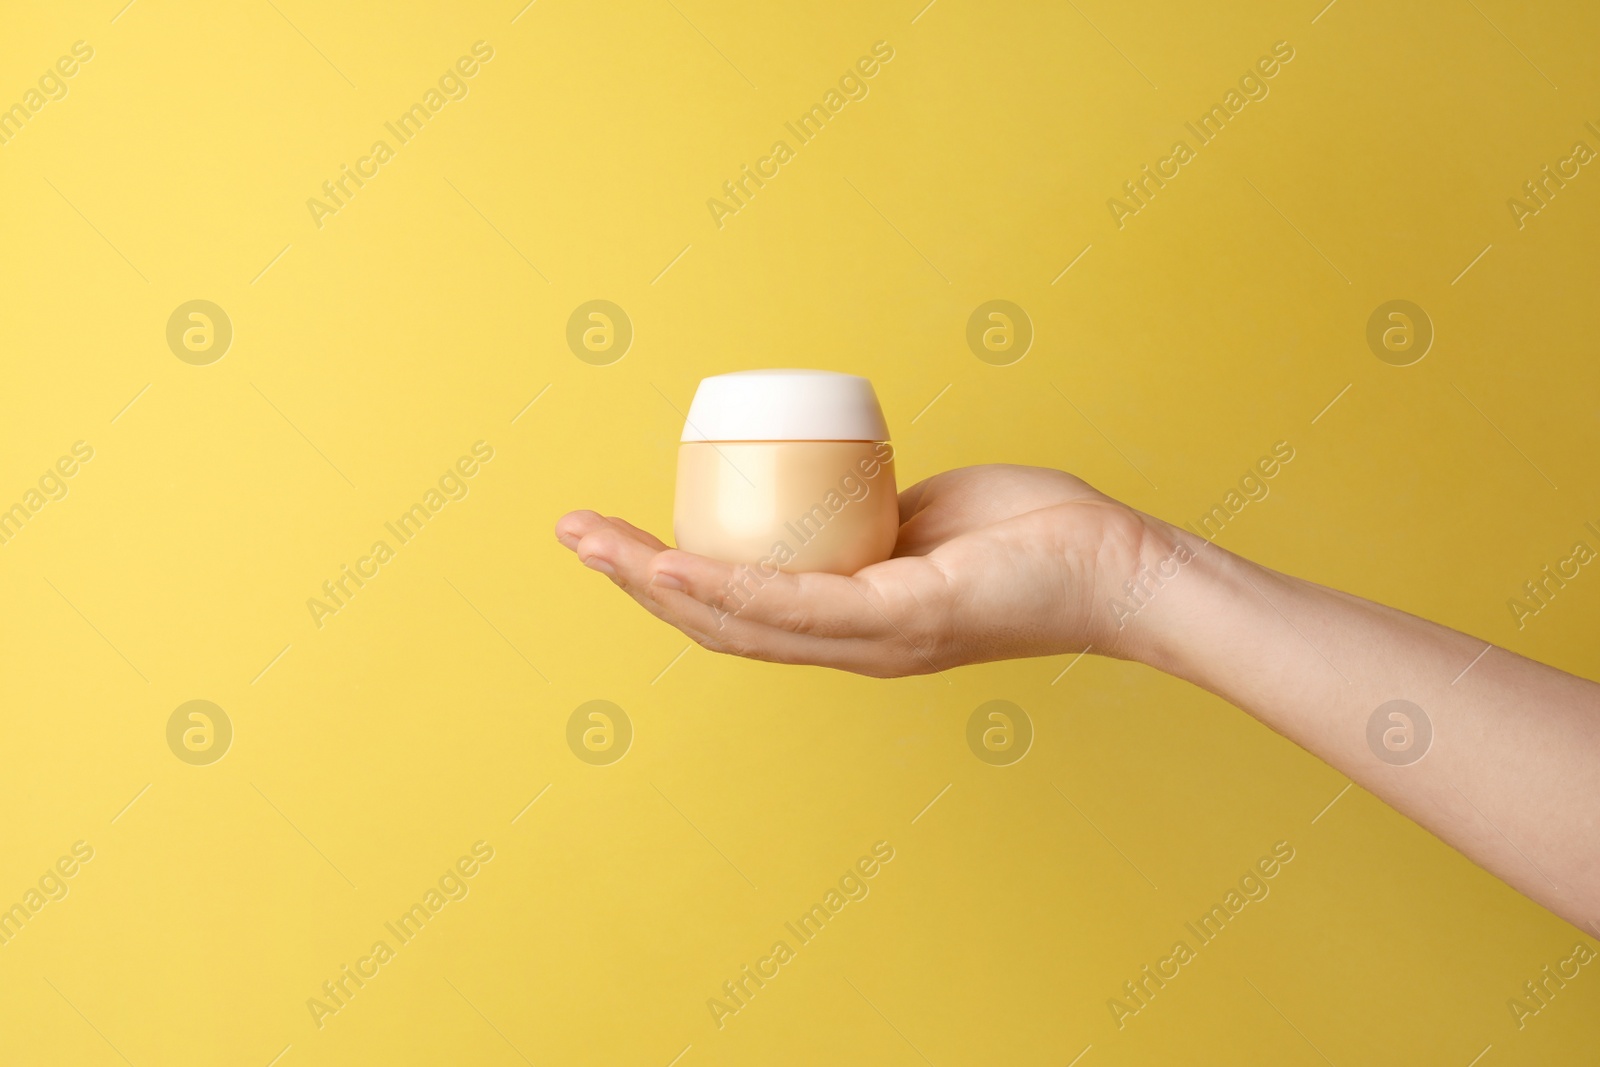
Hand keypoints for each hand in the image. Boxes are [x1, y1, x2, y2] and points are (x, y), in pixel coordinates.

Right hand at [555, 464, 1161, 676]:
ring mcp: (872, 639)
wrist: (1116, 563)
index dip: (666, 581)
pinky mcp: (901, 619)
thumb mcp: (925, 517)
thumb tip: (837, 487)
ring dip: (654, 582)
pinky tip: (670, 564)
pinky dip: (724, 586)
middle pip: (717, 622)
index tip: (613, 537)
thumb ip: (872, 516)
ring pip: (738, 619)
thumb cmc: (1030, 536)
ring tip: (595, 544)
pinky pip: (794, 604)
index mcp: (851, 621)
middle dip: (632, 579)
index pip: (739, 610)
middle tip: (572, 532)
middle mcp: (851, 643)